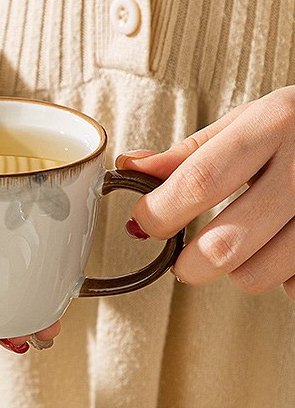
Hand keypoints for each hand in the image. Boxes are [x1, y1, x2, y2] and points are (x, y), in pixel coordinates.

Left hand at [116, 85, 294, 298]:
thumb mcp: (248, 123)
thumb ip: (188, 153)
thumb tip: (130, 168)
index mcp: (272, 126)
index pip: (199, 181)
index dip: (161, 212)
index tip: (146, 223)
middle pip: (226, 244)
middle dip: (189, 263)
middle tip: (183, 259)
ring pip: (258, 275)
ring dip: (237, 270)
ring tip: (244, 244)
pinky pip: (294, 285)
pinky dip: (280, 275)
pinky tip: (282, 246)